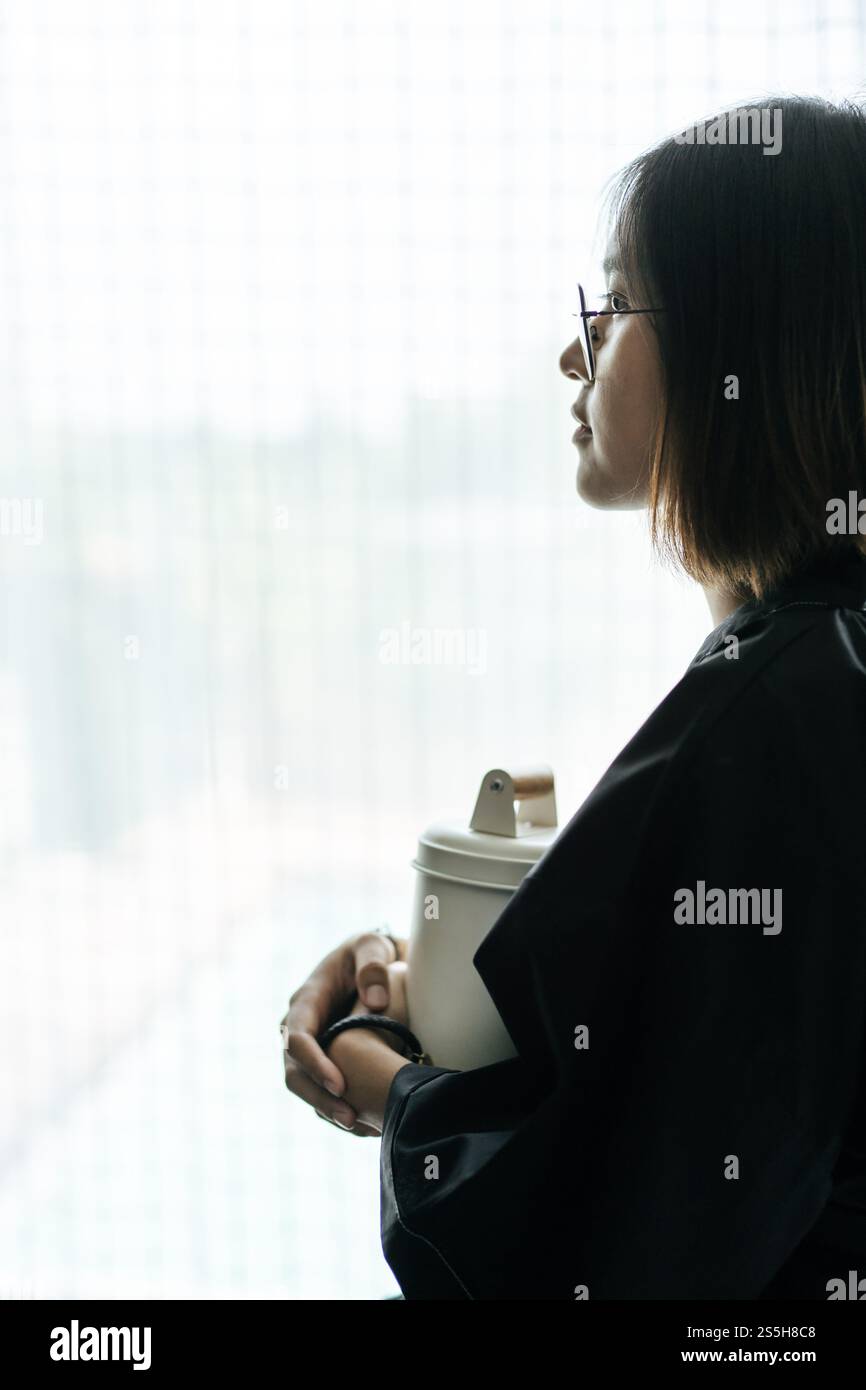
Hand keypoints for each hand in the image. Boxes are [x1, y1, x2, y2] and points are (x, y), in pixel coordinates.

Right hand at [281, 929, 406, 1135]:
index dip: (313, 1062)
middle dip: (318, 1097)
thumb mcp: (371, 947)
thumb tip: (375, 1002)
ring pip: (305, 1087)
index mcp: (307, 1000)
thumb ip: (372, 966)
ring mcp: (310, 1047)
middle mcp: (300, 1026)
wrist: (374, 964)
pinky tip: (365, 1125)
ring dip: (327, 1110)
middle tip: (351, 1117)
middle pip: (294, 1071)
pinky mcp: (323, 1060)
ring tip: (360, 1127)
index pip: (297, 1036)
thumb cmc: (370, 952)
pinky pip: (321, 1091)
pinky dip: (338, 1110)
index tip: (340, 1082)